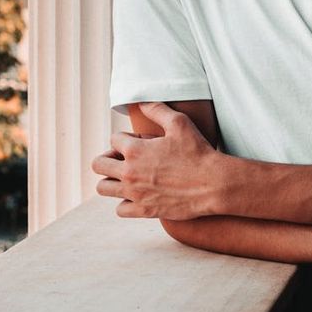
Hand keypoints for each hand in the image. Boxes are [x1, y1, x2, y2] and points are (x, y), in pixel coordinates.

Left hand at [91, 101, 220, 219]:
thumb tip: (140, 100)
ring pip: (103, 188)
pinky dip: (124, 202)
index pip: (113, 139)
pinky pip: (119, 210)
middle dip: (108, 158)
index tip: (140, 143)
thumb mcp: (179, 123)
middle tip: (123, 159)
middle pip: (98, 165)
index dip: (126, 138)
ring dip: (111, 180)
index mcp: (134, 150)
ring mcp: (135, 194)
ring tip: (126, 177)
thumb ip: (156, 109)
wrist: (213, 184)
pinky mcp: (144, 210)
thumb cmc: (197, 151)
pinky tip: (137, 195)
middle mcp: (129, 173)